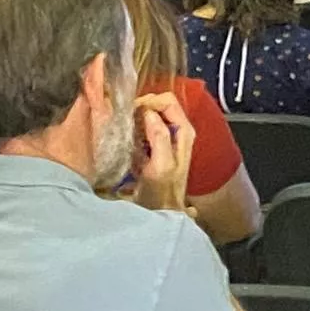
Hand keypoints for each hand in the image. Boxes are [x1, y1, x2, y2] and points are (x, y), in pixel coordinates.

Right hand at [131, 92, 193, 211]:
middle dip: (141, 108)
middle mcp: (178, 130)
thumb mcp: (161, 165)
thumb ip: (159, 137)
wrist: (161, 209)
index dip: (149, 101)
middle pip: (159, 104)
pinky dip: (134, 129)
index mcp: (184, 131)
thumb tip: (149, 113)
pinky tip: (128, 139)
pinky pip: (143, 128)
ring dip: (136, 118)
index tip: (131, 111)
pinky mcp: (155, 145)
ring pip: (150, 115)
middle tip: (125, 120)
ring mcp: (166, 137)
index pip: (168, 101)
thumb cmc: (162, 191)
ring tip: (125, 130)